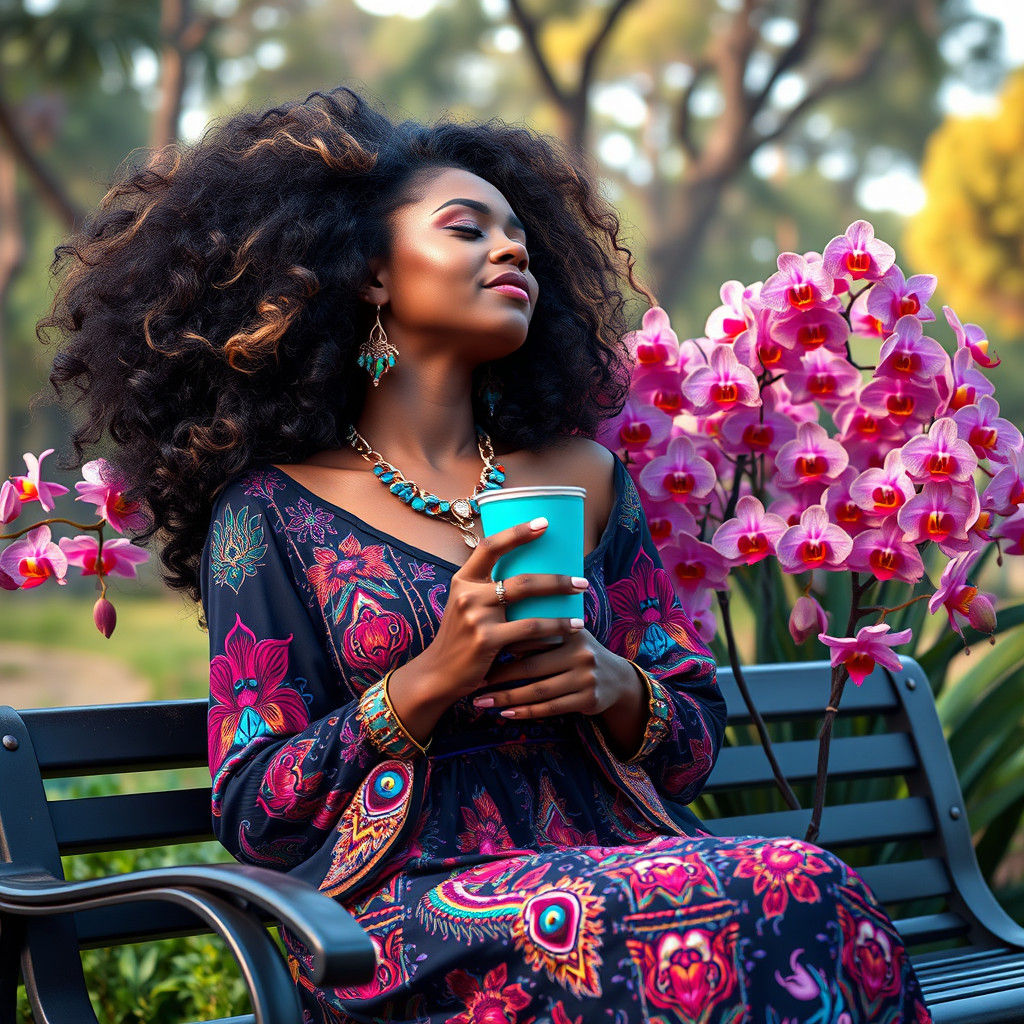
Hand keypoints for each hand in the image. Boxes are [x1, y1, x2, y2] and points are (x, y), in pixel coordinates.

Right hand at [386, 516, 590, 740]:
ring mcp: (476, 617)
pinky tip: (568, 630)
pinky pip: (528, 631)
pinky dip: (552, 630)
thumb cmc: (461, 638)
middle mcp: (467, 594)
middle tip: (581, 581)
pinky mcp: (486, 640)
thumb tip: (532, 575)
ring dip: (560, 607)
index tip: (543, 523)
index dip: (517, 532)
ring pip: (529, 605)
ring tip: (581, 609)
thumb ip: (487, 590)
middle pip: (521, 579)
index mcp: (463, 580)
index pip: (490, 546)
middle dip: (557, 580)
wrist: (438, 674)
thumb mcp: (466, 606)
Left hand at [473, 628, 641, 720]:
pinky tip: (505, 713)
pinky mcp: (588, 699)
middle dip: (500, 675)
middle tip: (476, 680)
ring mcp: (586, 677)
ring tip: (481, 701)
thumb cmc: (577, 652)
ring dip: (506, 698)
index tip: (478, 650)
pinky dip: (525, 712)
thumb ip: (539, 630)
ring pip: (538, 691)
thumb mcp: (566, 635)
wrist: (617, 679)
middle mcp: (580, 652)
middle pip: (531, 666)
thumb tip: (495, 621)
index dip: (503, 643)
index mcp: (570, 630)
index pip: (532, 635)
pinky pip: (549, 708)